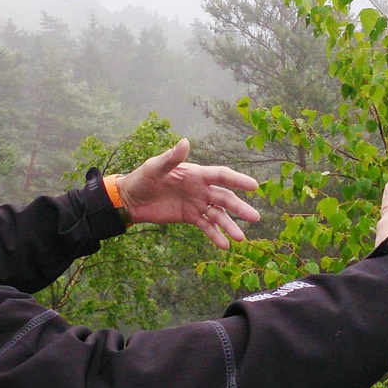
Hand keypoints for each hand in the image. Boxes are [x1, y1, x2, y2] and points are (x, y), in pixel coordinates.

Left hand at [116, 139, 260, 249]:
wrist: (132, 199)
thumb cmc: (143, 178)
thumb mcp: (155, 167)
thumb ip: (171, 158)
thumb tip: (185, 142)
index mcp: (196, 173)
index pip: (222, 176)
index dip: (238, 180)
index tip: (254, 186)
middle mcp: (201, 189)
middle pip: (225, 198)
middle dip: (240, 208)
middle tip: (255, 218)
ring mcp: (197, 204)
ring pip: (218, 215)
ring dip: (230, 225)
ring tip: (240, 238)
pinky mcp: (190, 217)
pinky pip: (206, 226)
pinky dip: (215, 235)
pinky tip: (225, 245)